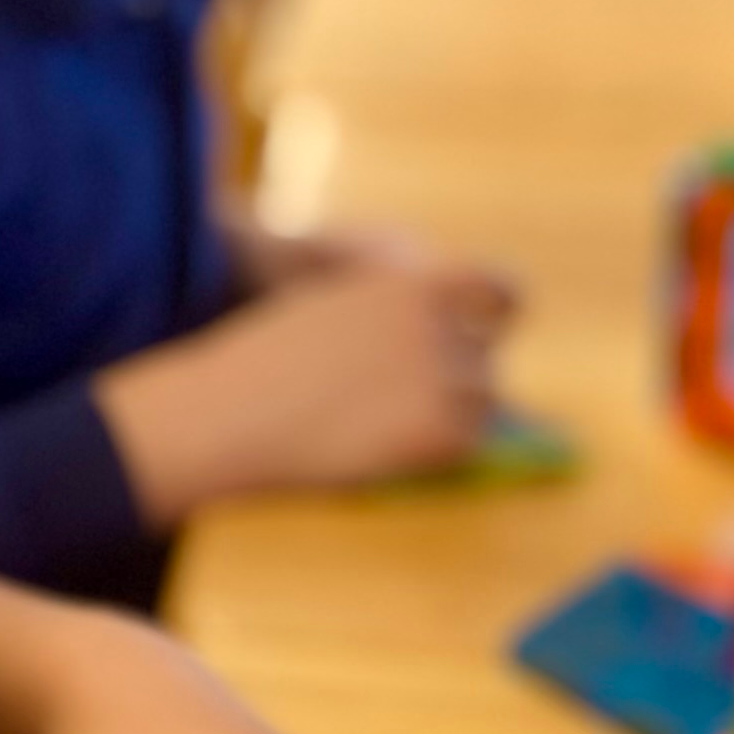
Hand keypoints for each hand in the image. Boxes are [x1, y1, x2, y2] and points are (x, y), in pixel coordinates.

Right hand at [96, 255, 519, 522]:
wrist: (231, 412)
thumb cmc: (265, 366)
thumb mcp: (334, 313)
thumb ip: (394, 320)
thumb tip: (445, 349)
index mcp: (413, 280)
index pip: (502, 289)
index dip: (498, 313)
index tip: (489, 337)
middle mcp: (438, 318)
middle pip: (487, 356)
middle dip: (456, 380)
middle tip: (394, 404)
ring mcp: (444, 371)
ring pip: (482, 403)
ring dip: (447, 417)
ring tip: (377, 426)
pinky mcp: (442, 427)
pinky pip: (465, 445)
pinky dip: (433, 453)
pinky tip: (378, 448)